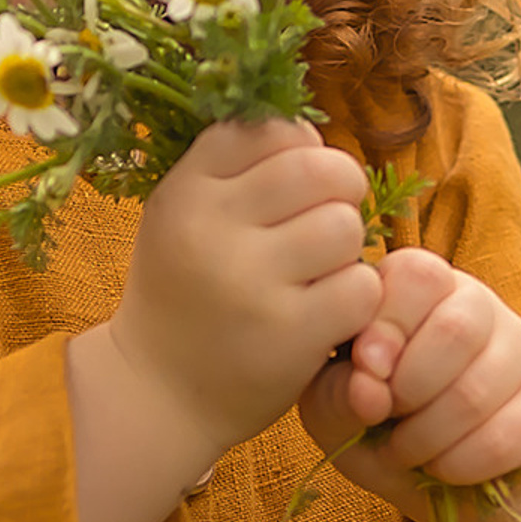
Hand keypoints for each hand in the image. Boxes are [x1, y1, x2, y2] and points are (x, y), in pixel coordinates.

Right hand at [106, 118, 382, 463]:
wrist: (159, 393)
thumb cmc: (186, 291)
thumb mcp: (183, 214)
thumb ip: (235, 168)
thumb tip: (311, 131)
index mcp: (187, 189)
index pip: (272, 128)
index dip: (302, 148)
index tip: (295, 185)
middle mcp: (213, 228)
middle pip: (321, 170)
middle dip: (339, 191)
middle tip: (325, 222)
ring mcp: (251, 282)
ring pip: (346, 227)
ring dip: (347, 250)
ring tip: (319, 272)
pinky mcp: (289, 334)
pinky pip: (361, 288)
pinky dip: (356, 300)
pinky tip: (327, 313)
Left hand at [298, 246, 520, 517]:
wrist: (428, 474)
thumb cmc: (371, 418)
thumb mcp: (334, 402)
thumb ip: (339, 390)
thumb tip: (367, 388)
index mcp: (420, 283)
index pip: (418, 276)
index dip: (387, 325)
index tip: (362, 369)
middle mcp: (477, 304)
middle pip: (456, 331)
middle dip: (408, 388)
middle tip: (383, 418)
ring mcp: (519, 352)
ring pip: (478, 391)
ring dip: (426, 436)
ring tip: (402, 450)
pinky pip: (505, 438)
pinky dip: (458, 464)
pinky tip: (438, 466)